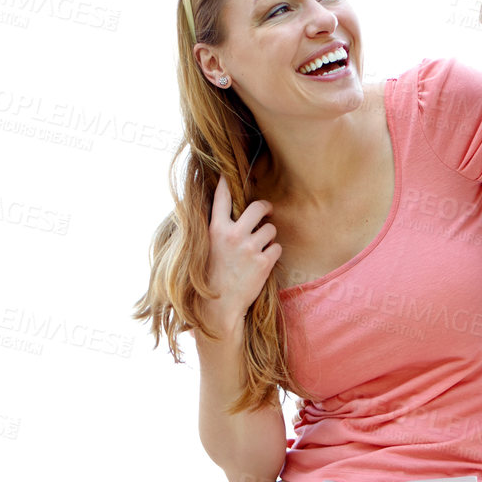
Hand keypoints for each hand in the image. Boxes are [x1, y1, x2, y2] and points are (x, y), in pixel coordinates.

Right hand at [204, 176, 280, 336]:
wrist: (217, 307)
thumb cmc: (209, 278)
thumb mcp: (205, 250)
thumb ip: (216, 231)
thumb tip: (225, 216)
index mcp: (215, 230)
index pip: (221, 198)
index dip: (225, 183)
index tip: (227, 173)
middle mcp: (232, 235)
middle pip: (258, 207)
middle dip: (265, 208)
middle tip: (266, 212)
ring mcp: (249, 248)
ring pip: (270, 229)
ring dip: (268, 237)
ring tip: (258, 249)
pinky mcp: (263, 262)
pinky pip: (277, 248)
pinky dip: (272, 254)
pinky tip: (262, 263)